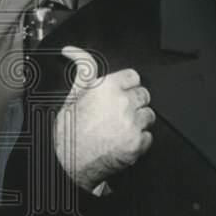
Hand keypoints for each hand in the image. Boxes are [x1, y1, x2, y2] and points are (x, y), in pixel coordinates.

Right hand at [53, 46, 153, 190]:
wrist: (65, 164)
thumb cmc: (67, 131)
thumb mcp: (72, 96)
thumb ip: (83, 70)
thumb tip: (72, 50)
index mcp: (106, 88)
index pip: (133, 76)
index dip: (126, 86)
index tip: (119, 95)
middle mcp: (122, 103)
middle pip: (144, 95)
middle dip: (133, 104)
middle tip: (116, 115)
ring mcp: (131, 124)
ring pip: (149, 115)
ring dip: (138, 122)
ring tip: (118, 130)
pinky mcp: (137, 143)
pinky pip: (148, 136)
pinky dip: (138, 141)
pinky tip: (121, 142)